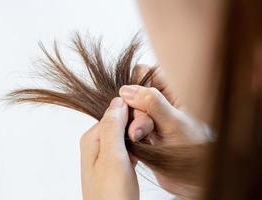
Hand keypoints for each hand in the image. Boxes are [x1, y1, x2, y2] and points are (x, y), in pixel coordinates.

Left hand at [80, 97, 138, 199]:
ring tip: (141, 150)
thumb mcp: (113, 157)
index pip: (113, 112)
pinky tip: (139, 155)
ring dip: (136, 138)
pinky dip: (135, 148)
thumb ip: (113, 127)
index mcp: (92, 138)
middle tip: (143, 140)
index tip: (143, 124)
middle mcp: (96, 143)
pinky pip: (126, 146)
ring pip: (124, 134)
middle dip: (134, 127)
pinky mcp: (114, 163)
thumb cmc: (111, 194)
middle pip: (119, 122)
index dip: (131, 115)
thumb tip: (117, 100)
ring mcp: (105, 154)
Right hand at [119, 66, 212, 198]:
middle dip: (136, 110)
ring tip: (140, 137)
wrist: (194, 178)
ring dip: (134, 124)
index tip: (138, 100)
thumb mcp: (174, 122)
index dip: (138, 83)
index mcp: (172, 92)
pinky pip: (129, 126)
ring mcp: (151, 117)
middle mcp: (160, 102)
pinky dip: (131, 134)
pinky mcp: (144, 132)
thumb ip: (152, 103)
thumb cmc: (195, 148)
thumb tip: (127, 90)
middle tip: (143, 127)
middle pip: (134, 93)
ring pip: (131, 111)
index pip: (145, 73)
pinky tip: (137, 142)